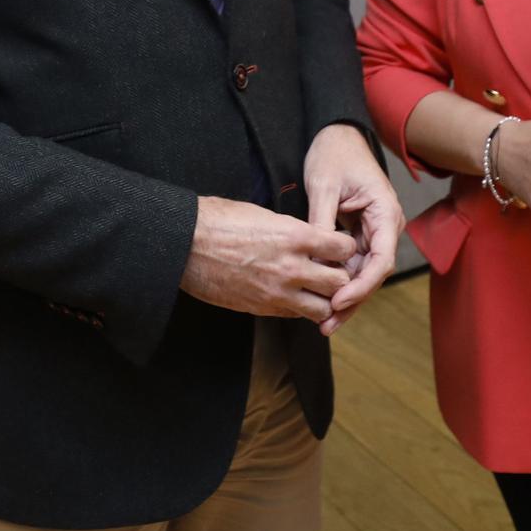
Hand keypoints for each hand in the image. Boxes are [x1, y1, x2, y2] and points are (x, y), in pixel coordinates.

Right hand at [181, 196, 357, 322]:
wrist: (186, 244)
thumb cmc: (220, 221)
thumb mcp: (264, 214)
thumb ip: (292, 231)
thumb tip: (308, 239)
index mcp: (294, 236)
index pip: (343, 248)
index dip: (344, 247)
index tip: (338, 247)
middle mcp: (291, 267)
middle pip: (340, 283)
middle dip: (340, 278)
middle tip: (332, 271)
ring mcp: (277, 292)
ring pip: (322, 309)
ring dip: (323, 300)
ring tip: (316, 291)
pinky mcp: (262, 308)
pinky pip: (294, 316)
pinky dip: (299, 309)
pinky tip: (292, 297)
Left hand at [304, 123, 404, 334]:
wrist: (335, 136)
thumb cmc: (333, 154)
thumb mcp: (324, 186)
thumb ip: (322, 222)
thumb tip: (315, 259)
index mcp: (385, 212)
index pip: (381, 260)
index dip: (361, 285)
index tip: (339, 300)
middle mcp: (385, 226)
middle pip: (373, 273)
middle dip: (352, 300)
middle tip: (326, 323)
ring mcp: (373, 232)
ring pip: (363, 273)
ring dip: (345, 297)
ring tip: (323, 323)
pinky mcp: (359, 234)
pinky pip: (352, 263)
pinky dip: (339, 281)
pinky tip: (322, 300)